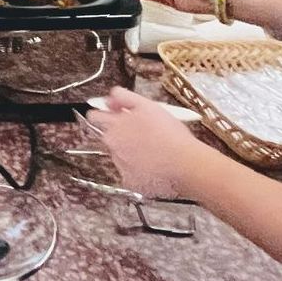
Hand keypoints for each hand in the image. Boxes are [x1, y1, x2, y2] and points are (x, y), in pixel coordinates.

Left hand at [91, 88, 207, 197]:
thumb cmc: (172, 135)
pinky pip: (130, 175)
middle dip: (119, 135)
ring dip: (130, 154)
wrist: (187, 164)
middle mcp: (113, 145)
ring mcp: (120, 165)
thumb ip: (124, 97)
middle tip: (141, 136)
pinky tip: (155, 168)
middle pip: (107, 137)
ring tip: (153, 153)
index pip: (94, 117)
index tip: (112, 117)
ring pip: (119, 156)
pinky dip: (139, 172)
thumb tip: (110, 97)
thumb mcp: (148, 106)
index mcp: (115, 125)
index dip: (103, 115)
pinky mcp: (130, 182)